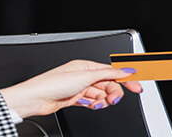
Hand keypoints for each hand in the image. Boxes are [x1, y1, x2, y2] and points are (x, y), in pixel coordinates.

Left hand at [0, 59, 142, 117]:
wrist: (35, 98)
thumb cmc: (53, 83)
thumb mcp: (86, 76)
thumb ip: (108, 74)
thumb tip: (125, 70)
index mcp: (87, 66)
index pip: (112, 71)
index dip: (126, 78)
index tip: (137, 86)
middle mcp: (84, 76)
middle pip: (108, 85)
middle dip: (113, 93)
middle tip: (113, 100)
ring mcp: (80, 88)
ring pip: (100, 95)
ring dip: (102, 101)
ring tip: (98, 104)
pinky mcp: (75, 99)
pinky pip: (92, 102)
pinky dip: (93, 105)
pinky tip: (90, 105)